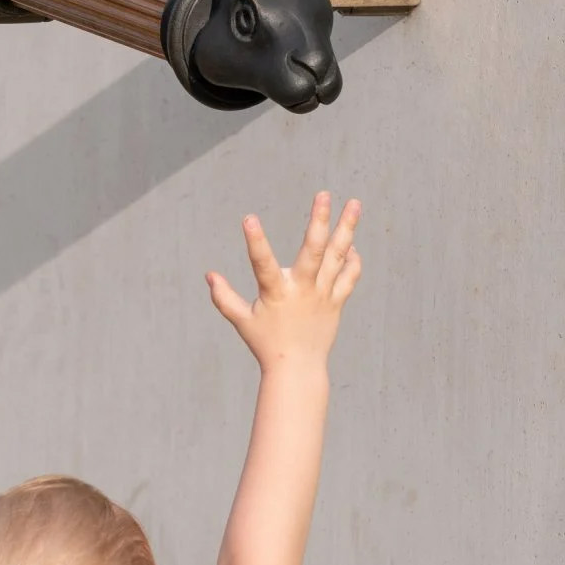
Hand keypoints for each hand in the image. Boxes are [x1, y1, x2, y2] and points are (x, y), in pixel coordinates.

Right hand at [206, 192, 360, 370]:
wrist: (298, 370)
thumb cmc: (266, 344)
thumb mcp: (242, 321)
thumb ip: (224, 298)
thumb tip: (209, 275)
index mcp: (276, 293)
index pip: (262, 263)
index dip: (255, 241)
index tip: (249, 218)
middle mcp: (302, 290)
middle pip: (313, 251)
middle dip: (319, 220)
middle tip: (324, 194)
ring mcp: (323, 295)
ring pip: (337, 257)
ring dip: (346, 228)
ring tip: (355, 203)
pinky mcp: (336, 302)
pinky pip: (349, 277)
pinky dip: (352, 259)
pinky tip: (352, 243)